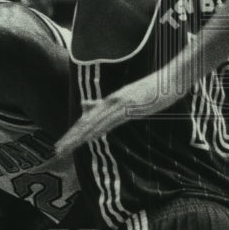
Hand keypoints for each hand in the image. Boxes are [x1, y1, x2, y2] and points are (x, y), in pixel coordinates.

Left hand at [55, 70, 176, 157]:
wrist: (171, 78)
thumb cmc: (152, 88)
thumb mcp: (127, 96)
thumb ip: (107, 102)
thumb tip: (85, 105)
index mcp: (110, 102)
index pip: (87, 120)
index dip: (73, 132)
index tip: (62, 145)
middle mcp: (111, 102)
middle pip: (87, 122)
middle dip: (71, 137)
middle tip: (57, 150)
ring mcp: (120, 103)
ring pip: (95, 122)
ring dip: (79, 136)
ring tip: (67, 147)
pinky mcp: (129, 104)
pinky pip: (111, 119)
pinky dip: (98, 128)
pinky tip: (90, 136)